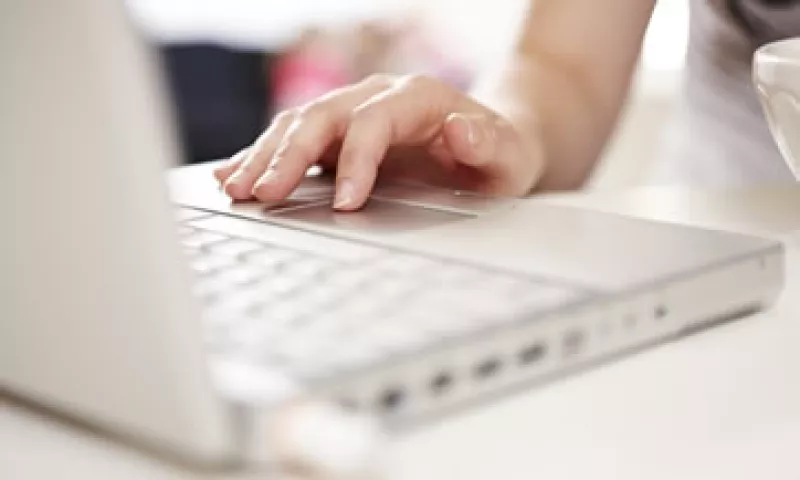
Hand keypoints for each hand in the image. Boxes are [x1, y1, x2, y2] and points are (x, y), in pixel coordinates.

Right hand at [213, 74, 544, 210]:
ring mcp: (353, 113)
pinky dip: (263, 156)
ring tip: (235, 187)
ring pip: (299, 125)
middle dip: (288, 154)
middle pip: (323, 116)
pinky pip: (293, 139)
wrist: (488, 145)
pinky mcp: (337, 137)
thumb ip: (488, 145)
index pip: (374, 120)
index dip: (356, 159)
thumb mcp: (508, 156)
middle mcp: (378, 97)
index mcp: (418, 98)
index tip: (345, 203)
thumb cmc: (499, 155)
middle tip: (262, 194)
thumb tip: (461, 130)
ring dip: (264, 155)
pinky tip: (234, 174)